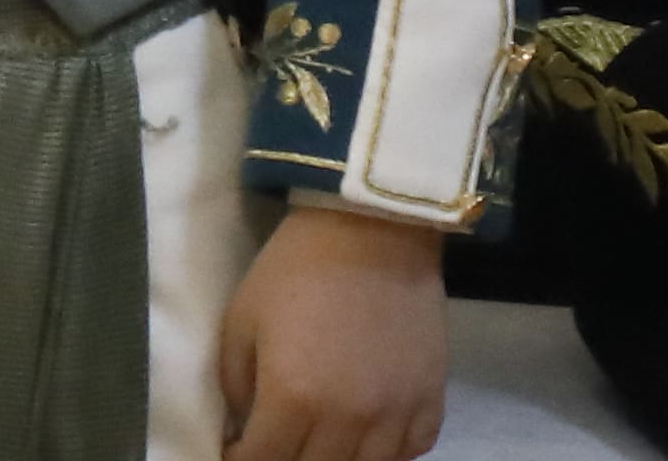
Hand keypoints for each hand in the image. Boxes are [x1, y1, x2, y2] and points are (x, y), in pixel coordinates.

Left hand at [218, 199, 452, 460]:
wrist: (371, 230)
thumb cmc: (294, 271)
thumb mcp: (241, 322)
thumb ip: (236, 387)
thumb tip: (242, 429)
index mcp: (293, 398)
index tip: (236, 451)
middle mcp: (348, 420)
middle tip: (277, 442)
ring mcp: (396, 415)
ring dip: (336, 460)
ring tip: (320, 442)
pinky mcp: (431, 402)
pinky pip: (410, 452)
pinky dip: (386, 453)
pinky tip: (367, 435)